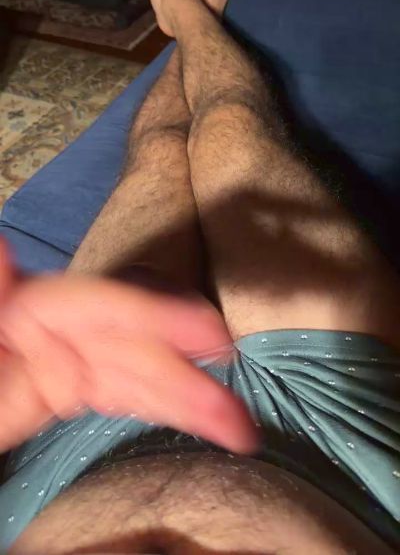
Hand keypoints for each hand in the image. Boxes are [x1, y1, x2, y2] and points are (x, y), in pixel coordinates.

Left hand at [0, 239, 259, 454]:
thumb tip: (0, 245)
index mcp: (30, 304)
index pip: (103, 307)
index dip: (158, 317)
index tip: (209, 333)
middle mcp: (59, 325)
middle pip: (135, 348)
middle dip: (186, 378)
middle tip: (238, 414)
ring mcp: (69, 358)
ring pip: (141, 377)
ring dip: (189, 402)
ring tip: (239, 430)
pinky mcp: (71, 387)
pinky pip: (127, 394)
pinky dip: (167, 406)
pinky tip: (205, 421)